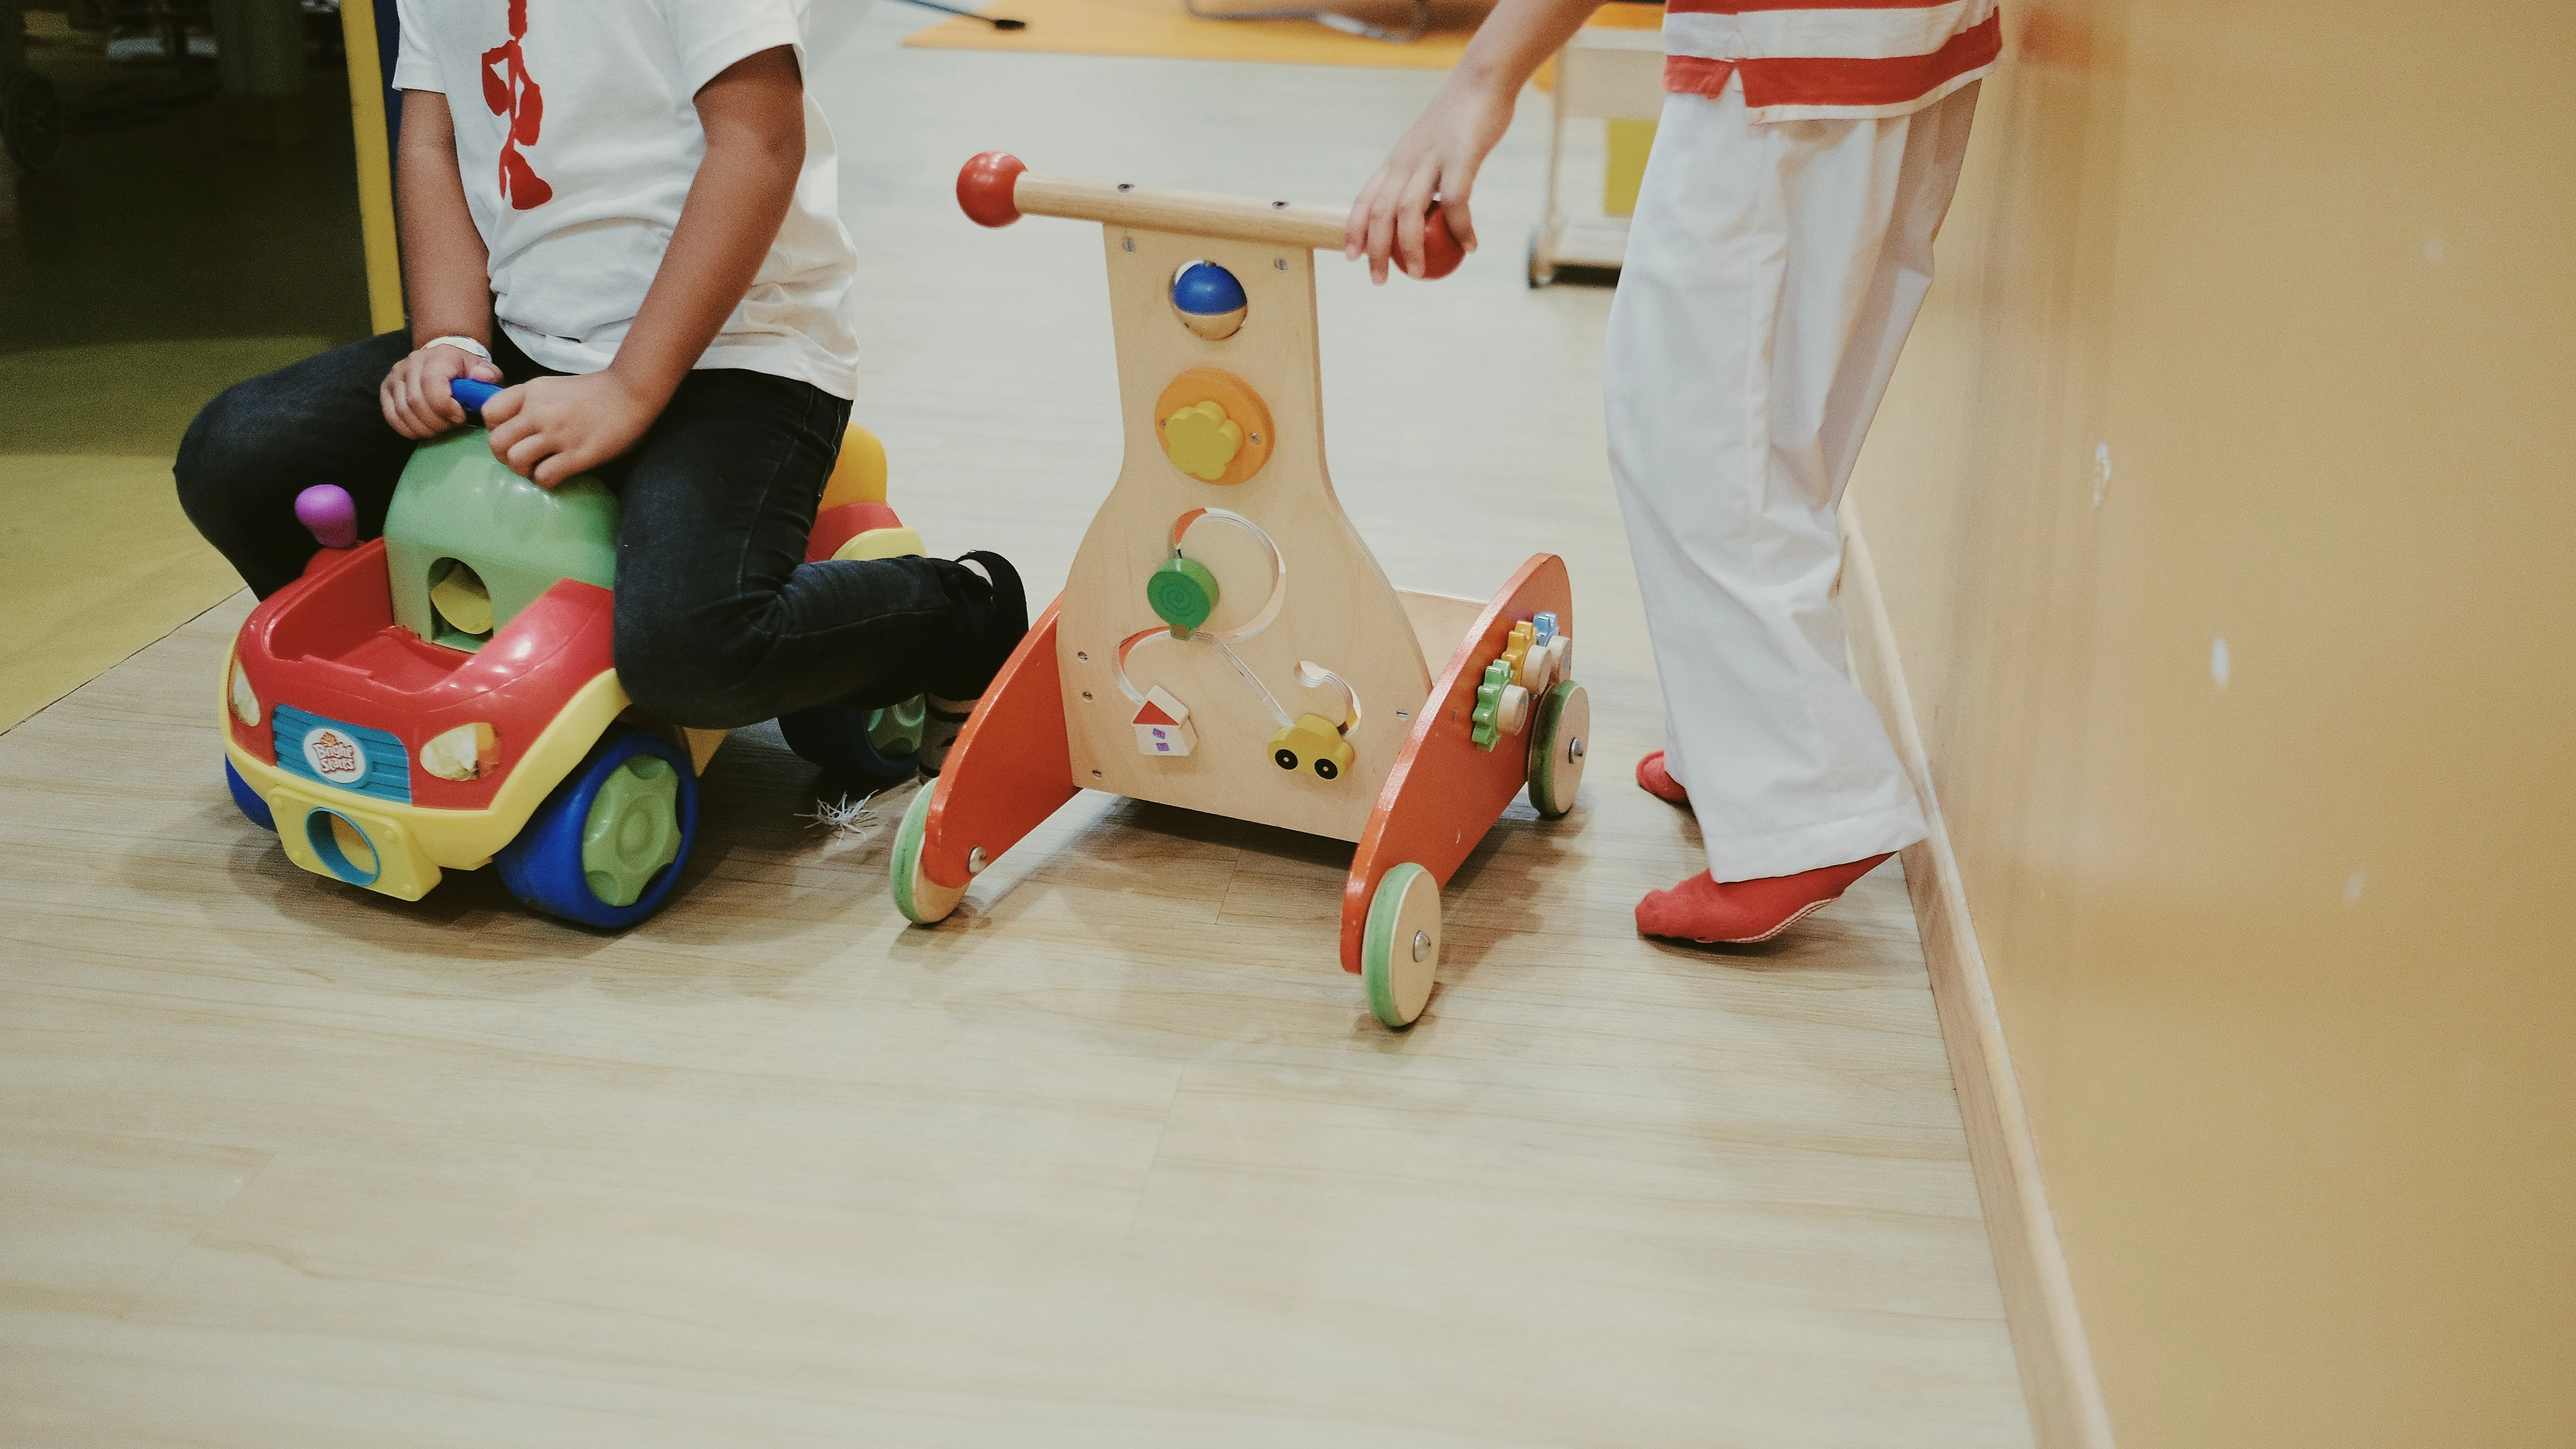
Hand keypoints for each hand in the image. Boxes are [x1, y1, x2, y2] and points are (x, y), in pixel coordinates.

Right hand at [380, 343, 502, 438]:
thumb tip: (482, 377)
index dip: (446, 408)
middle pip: (416, 402)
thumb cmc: (466, 371)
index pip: (432, 385)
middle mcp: (411, 363)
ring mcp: (396, 375)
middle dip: (437, 422)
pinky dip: (407, 429)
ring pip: (402, 411)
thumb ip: (489, 375)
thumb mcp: (485, 370)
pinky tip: (423, 430)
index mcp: (438, 357)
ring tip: (440, 427)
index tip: (461, 417)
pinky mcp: (386, 388)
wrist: (444, 360)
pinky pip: (391, 416)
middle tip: (451, 425)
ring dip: (423, 427)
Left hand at [479, 370, 661, 486]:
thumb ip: (532, 403)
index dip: (494, 429)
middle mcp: (538, 412)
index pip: (490, 413)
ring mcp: (557, 434)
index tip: (512, 435)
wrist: (631, 392)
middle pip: (497, 442)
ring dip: (523, 470)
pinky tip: (557, 473)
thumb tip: (517, 426)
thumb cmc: (595, 391)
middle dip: (504, 456)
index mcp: (531, 392)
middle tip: (521, 458)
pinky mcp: (577, 455)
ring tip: (538, 468)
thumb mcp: (553, 388)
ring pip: (516, 460)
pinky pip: (545, 476)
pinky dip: (546, 480)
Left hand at [1344, 79, 1512, 283]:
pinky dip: (1460, 228)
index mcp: (1396, 161)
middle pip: (1381, 212)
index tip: (1351, 256)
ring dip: (1411, 247)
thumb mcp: (1431, 148)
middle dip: (1375, 250)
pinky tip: (1469, 246)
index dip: (1354, 230)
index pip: (1365, 199)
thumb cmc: (1459, 118)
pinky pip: (1456, 202)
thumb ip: (1424, 177)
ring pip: (1409, 211)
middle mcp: (1406, 161)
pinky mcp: (1460, 157)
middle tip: (1379, 280)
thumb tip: (1427, 212)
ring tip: (1420, 274)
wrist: (1482, 80)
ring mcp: (1431, 159)